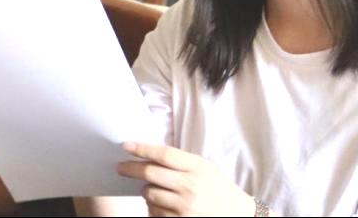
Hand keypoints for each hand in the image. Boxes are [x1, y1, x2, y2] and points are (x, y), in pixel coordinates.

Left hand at [118, 142, 254, 216]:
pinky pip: (155, 213)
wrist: (238, 215)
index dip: (142, 149)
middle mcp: (190, 187)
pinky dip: (153, 207)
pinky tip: (161, 204)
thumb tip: (146, 154)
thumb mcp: (204, 166)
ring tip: (153, 189)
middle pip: (150, 174)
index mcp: (196, 168)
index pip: (163, 155)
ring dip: (146, 191)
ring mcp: (185, 208)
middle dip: (130, 169)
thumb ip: (179, 160)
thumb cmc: (216, 187)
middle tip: (120, 167)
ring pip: (149, 194)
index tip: (126, 146)